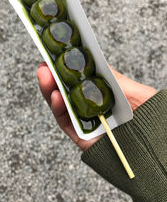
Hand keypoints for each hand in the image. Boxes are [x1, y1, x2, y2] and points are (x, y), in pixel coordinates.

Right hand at [37, 62, 156, 150]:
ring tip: (45, 75)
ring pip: (62, 105)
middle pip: (67, 91)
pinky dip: (58, 109)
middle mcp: (91, 108)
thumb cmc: (149, 117)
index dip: (66, 68)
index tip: (56, 54)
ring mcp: (86, 122)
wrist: (155, 146)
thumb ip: (110, 78)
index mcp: (102, 95)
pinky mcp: (82, 138)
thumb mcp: (132, 90)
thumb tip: (91, 59)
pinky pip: (67, 123)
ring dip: (50, 89)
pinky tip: (54, 96)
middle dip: (54, 76)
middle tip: (45, 64)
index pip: (80, 80)